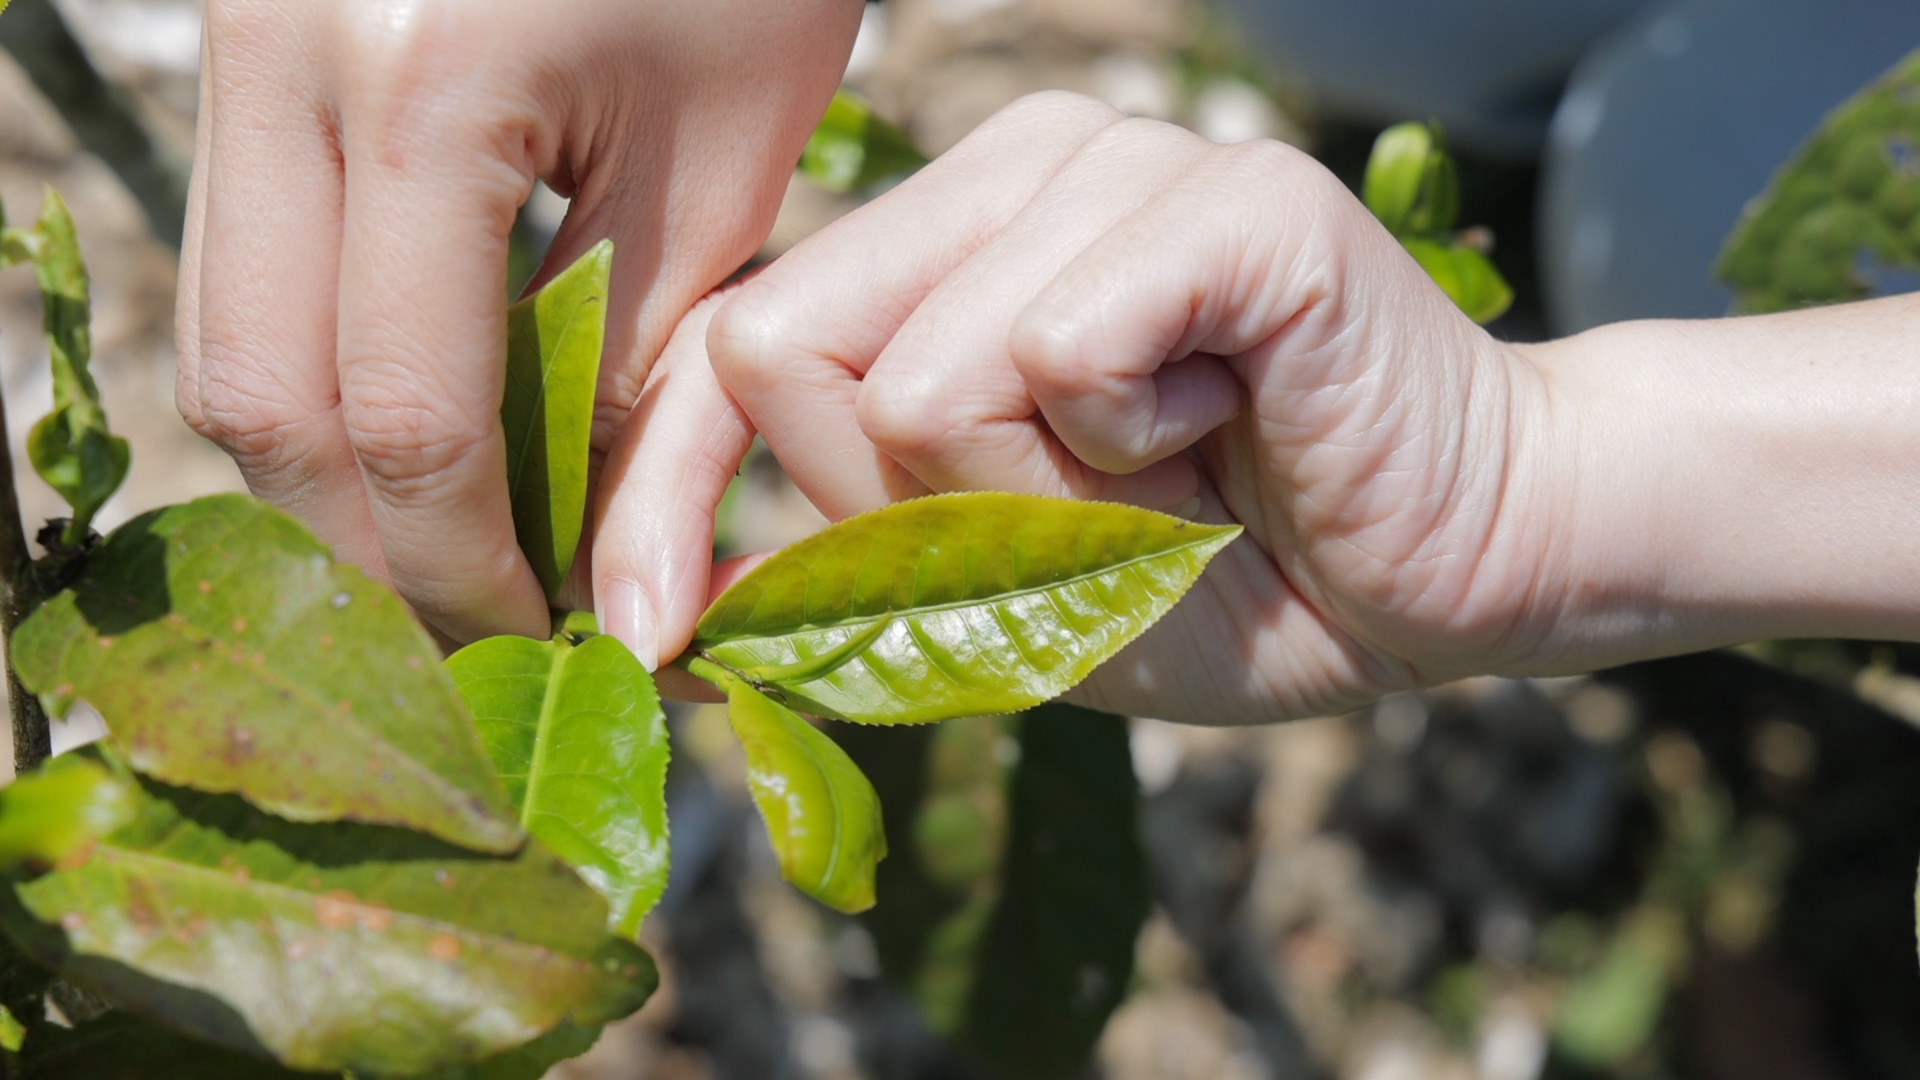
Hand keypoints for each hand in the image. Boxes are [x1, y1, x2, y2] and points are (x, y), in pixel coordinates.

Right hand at [175, 0, 862, 642]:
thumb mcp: (721, 170)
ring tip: (451, 549)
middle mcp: (282, 56)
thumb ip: (641, 381)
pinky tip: (417, 429)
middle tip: (480, 626)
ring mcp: (236, 37)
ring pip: (225, 337)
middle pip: (260, 398)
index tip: (539, 640)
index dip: (463, 566)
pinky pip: (242, 260)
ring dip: (331, 473)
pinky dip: (319, 371)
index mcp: (425, 84)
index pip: (402, 414)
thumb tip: (597, 578)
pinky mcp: (241, 40)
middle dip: (370, 548)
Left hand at [597, 92, 1555, 721]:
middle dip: (926, 510)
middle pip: (801, 354)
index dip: (684, 492)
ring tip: (1179, 465)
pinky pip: (1061, 352)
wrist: (1460, 568)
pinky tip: (1231, 420)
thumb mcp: (999, 599)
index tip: (658, 635)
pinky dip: (1134, 451)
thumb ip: (851, 565)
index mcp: (953, 240)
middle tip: (1089, 515)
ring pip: (929, 372)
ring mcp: (1125, 159)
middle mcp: (1021, 164)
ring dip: (1052, 496)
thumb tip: (673, 612)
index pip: (741, 341)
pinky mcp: (1231, 199)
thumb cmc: (1233, 576)